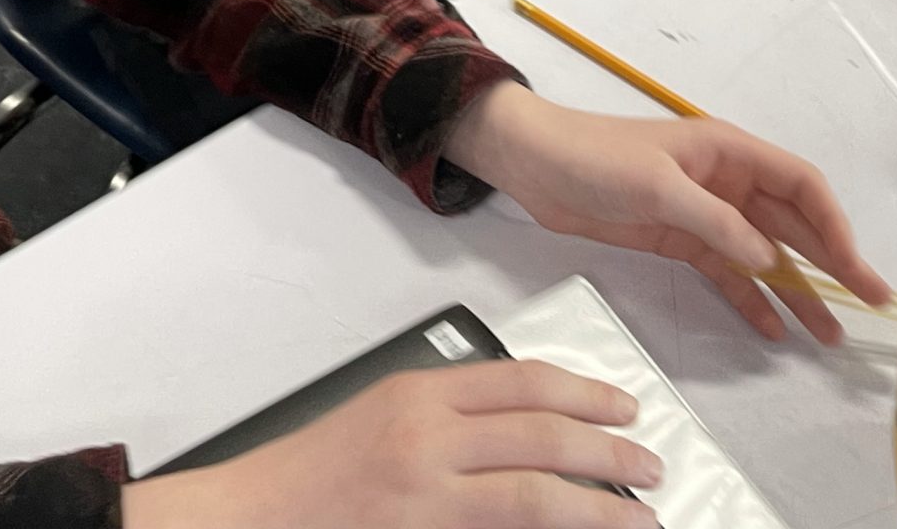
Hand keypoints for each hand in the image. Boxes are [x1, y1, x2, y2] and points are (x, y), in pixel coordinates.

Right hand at [123, 359, 659, 528]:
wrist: (247, 518)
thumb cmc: (306, 477)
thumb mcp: (376, 421)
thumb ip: (442, 418)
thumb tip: (518, 433)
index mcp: (417, 392)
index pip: (522, 381)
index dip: (584, 392)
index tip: (623, 405)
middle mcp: (427, 434)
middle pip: (543, 431)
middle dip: (608, 446)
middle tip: (649, 461)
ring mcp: (426, 490)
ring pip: (539, 490)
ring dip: (600, 502)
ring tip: (639, 512)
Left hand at [444, 85, 891, 345]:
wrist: (533, 164)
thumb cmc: (595, 157)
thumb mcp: (656, 185)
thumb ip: (715, 221)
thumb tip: (769, 258)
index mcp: (728, 150)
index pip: (800, 184)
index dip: (833, 224)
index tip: (852, 266)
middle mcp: (726, 181)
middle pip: (792, 223)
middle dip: (832, 262)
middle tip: (872, 302)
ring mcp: (704, 213)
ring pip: (764, 254)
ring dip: (796, 291)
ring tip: (829, 335)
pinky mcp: (678, 239)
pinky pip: (727, 272)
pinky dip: (750, 299)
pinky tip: (771, 330)